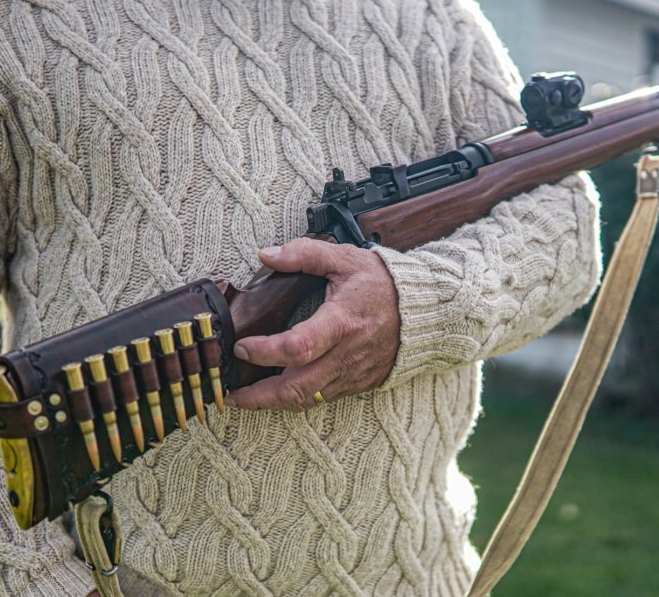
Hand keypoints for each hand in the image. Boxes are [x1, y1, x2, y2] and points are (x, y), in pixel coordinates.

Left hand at [228, 238, 399, 409]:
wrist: (425, 312)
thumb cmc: (384, 284)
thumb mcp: (345, 259)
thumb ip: (305, 254)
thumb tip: (267, 254)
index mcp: (341, 323)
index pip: (297, 348)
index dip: (265, 352)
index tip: (243, 347)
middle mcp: (346, 355)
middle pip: (296, 388)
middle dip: (259, 396)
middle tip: (232, 392)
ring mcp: (352, 373)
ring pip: (307, 399)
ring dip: (274, 403)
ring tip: (247, 398)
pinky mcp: (357, 383)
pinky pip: (322, 398)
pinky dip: (297, 398)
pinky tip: (279, 392)